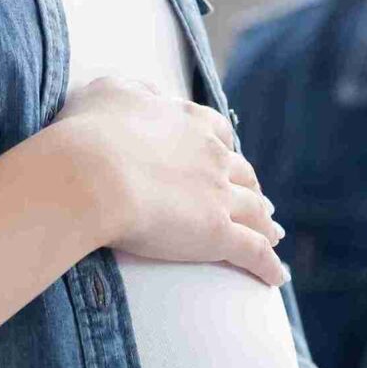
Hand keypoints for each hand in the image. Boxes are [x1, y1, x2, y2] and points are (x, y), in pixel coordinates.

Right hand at [52, 78, 285, 286]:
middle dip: (251, 186)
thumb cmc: (89, 133)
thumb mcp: (107, 93)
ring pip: (255, 211)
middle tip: (258, 200)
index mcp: (188, 122)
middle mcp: (211, 156)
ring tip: (273, 233)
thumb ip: (132, 90)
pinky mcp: (218, 233)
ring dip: (266, 222)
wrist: (91, 175)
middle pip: (242, 172)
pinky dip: (268, 265)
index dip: (223, 146)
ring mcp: (219, 195)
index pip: (217, 131)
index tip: (227, 155)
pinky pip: (253, 251)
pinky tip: (277, 277)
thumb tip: (146, 93)